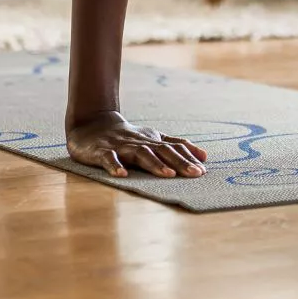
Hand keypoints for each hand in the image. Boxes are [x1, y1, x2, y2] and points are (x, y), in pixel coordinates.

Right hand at [66, 111, 208, 177]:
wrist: (93, 124)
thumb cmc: (128, 136)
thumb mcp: (153, 139)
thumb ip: (177, 146)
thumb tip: (205, 156)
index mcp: (152, 141)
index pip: (174, 148)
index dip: (188, 158)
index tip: (203, 170)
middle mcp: (140, 142)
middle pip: (162, 151)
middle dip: (179, 162)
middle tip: (195, 173)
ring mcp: (121, 147)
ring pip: (140, 154)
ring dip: (154, 164)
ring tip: (168, 174)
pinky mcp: (101, 152)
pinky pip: (109, 158)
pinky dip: (115, 166)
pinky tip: (122, 175)